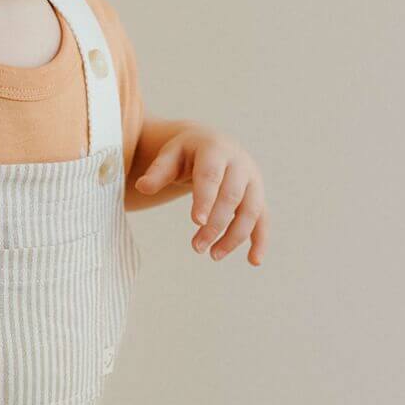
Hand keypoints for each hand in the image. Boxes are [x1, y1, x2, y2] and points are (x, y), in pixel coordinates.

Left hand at [134, 125, 266, 264]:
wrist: (214, 144)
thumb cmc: (187, 153)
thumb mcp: (170, 155)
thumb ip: (158, 171)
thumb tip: (142, 187)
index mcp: (215, 149)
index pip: (211, 176)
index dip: (205, 198)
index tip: (197, 222)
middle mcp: (239, 164)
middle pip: (231, 197)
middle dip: (215, 224)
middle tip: (196, 247)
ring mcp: (253, 181)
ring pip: (250, 211)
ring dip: (234, 236)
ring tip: (213, 256)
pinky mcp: (258, 196)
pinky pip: (263, 220)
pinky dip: (261, 240)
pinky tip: (254, 261)